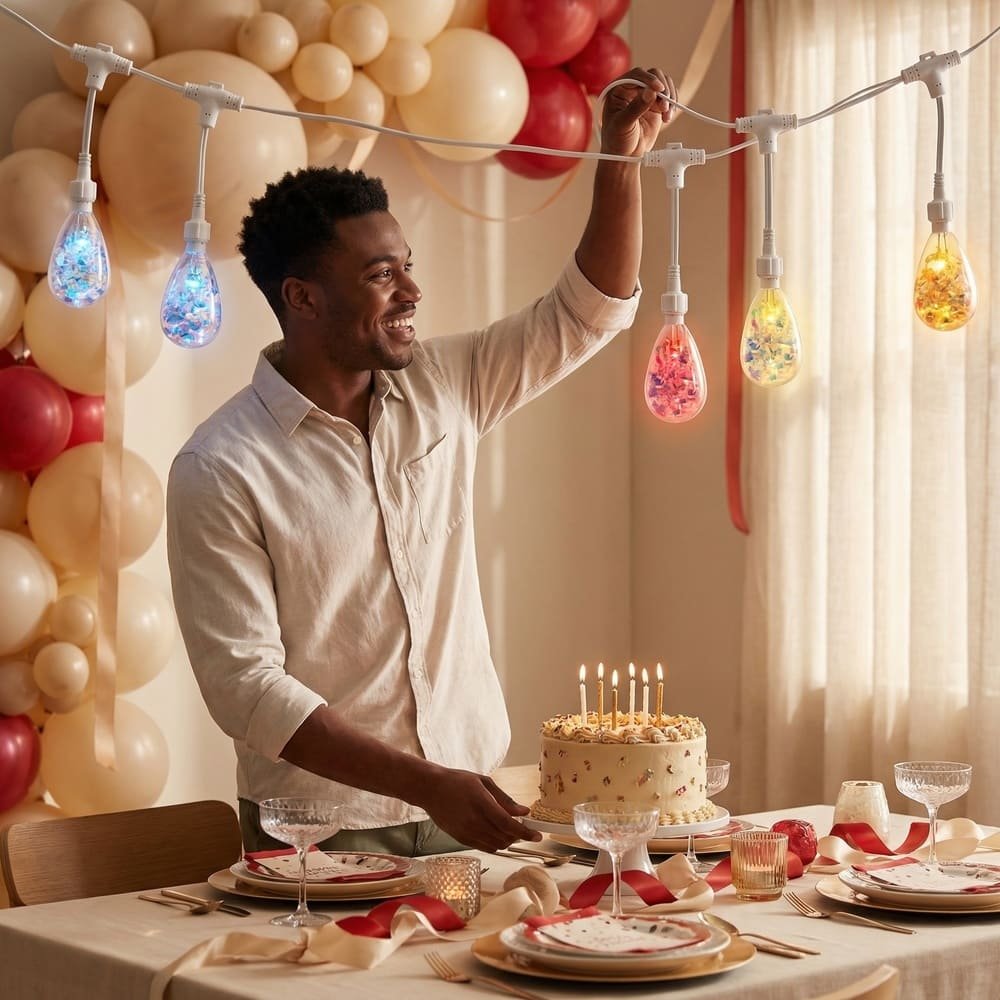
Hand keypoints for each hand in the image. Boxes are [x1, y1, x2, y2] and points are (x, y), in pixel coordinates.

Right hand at [418, 767, 542, 851]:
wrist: (430, 789)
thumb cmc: (457, 781)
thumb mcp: (484, 782)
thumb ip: (505, 799)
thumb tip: (524, 811)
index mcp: (482, 804)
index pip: (508, 824)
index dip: (525, 832)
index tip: (538, 836)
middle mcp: (474, 821)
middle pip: (504, 838)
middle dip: (518, 836)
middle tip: (523, 828)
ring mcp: (466, 832)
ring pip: (496, 846)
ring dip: (507, 841)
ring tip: (510, 830)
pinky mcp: (461, 839)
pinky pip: (484, 847)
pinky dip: (495, 844)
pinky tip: (497, 834)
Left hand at [599, 66, 676, 158]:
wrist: (626, 155)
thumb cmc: (617, 141)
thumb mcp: (623, 125)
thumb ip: (636, 108)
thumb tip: (650, 92)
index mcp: (619, 89)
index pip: (636, 75)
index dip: (649, 79)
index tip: (659, 89)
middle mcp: (633, 89)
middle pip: (653, 75)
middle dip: (662, 89)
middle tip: (664, 106)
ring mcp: (646, 95)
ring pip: (664, 84)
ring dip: (669, 97)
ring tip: (666, 114)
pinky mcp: (656, 104)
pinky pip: (669, 95)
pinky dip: (672, 104)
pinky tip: (667, 117)